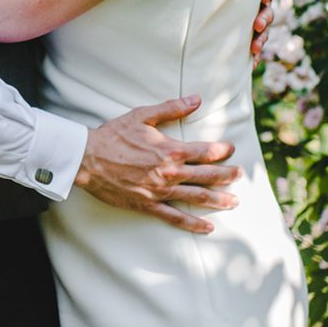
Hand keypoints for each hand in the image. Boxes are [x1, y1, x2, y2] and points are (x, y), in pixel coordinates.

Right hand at [74, 95, 242, 234]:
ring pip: (197, 197)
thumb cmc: (114, 135)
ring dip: (218, 199)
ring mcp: (161, 191)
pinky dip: (193, 224)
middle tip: (239, 175)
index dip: (221, 150)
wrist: (88, 159)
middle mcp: (170, 172)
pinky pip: (175, 217)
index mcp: (170, 149)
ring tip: (234, 201)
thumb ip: (171, 108)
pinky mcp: (149, 205)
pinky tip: (207, 227)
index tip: (231, 149)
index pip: (205, 151)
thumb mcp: (142, 116)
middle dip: (226, 175)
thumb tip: (196, 99)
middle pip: (207, 175)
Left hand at [250, 0, 273, 60]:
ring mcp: (259, 24)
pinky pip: (256, 48)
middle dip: (264, 19)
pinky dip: (255, 56)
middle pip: (267, 13)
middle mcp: (261, 9)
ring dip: (260, 40)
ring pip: (264, 32)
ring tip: (255, 48)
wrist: (213, 6)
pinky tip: (252, 63)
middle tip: (258, 25)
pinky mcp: (253, 38)